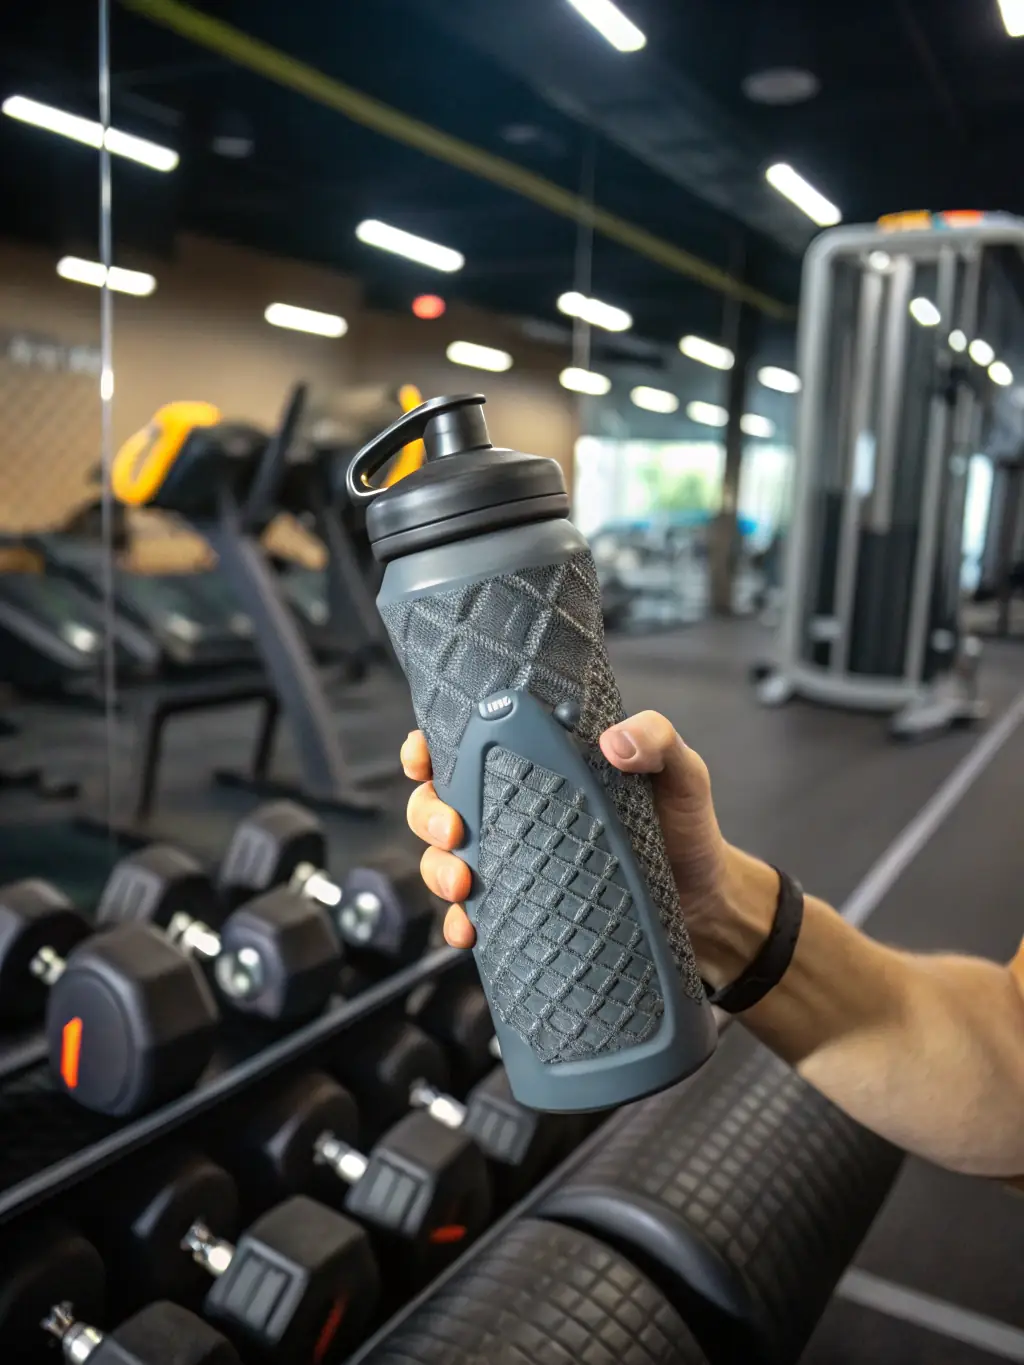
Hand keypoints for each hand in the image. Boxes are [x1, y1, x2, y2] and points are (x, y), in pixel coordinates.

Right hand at [402, 711, 773, 984]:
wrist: (706, 907)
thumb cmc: (688, 829)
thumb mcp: (681, 772)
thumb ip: (657, 740)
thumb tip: (615, 742)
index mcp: (541, 766)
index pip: (468, 746)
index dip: (430, 748)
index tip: (422, 757)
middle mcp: (518, 811)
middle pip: (440, 803)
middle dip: (428, 814)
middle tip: (453, 829)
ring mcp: (516, 862)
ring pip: (444, 859)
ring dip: (437, 870)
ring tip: (464, 881)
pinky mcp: (524, 909)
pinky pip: (473, 916)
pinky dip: (460, 923)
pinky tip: (470, 928)